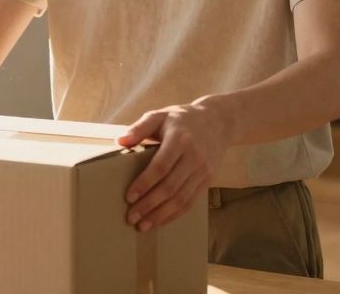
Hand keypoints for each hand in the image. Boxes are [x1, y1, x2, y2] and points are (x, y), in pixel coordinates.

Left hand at [117, 99, 230, 231]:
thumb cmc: (182, 119)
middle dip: (149, 205)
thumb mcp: (160, 115)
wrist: (219, 121)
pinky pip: (191, 201)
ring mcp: (203, 170)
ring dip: (161, 215)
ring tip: (143, 225)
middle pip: (170, 187)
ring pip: (181, 198)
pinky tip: (160, 221)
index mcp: (180, 139)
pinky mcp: (208, 179)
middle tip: (131, 217)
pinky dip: (175, 214)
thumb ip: (140, 127)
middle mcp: (194, 156)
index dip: (144, 183)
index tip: (129, 197)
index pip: (160, 166)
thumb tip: (120, 141)